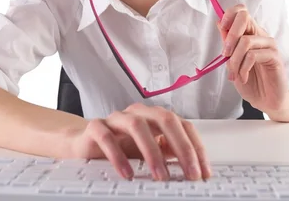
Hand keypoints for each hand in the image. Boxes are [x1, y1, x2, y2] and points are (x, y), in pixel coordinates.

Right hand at [67, 103, 210, 180]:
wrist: (86, 143)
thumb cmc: (122, 146)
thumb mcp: (151, 150)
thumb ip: (170, 151)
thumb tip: (193, 166)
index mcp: (156, 116)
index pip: (183, 126)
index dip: (196, 148)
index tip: (203, 171)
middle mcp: (139, 113)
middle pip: (165, 119)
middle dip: (182, 147)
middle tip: (190, 173)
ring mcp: (117, 118)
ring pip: (137, 126)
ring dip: (152, 152)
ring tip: (160, 176)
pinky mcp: (96, 127)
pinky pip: (107, 137)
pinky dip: (118, 156)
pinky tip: (127, 173)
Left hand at [218, 4, 288, 113]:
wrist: (266, 100)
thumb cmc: (249, 80)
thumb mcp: (232, 61)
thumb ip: (228, 43)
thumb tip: (219, 22)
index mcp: (250, 33)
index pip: (241, 11)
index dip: (229, 15)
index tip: (222, 29)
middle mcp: (260, 35)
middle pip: (244, 17)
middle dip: (230, 35)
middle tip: (225, 55)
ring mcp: (269, 45)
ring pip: (246, 41)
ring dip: (234, 60)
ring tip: (233, 74)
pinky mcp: (275, 57)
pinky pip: (253, 55)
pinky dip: (243, 68)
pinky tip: (242, 77)